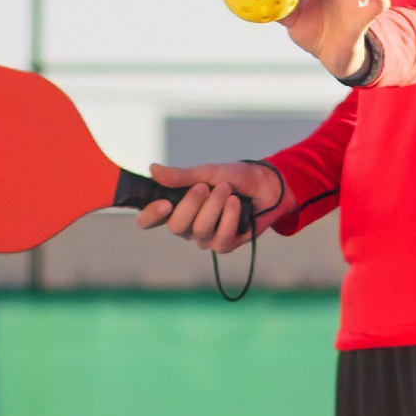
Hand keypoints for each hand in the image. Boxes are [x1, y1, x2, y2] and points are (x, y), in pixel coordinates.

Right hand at [136, 160, 280, 253]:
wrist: (267, 185)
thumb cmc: (234, 177)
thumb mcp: (207, 172)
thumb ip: (181, 176)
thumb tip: (153, 169)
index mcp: (175, 207)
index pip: (148, 220)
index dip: (150, 216)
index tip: (164, 203)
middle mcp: (186, 225)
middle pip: (176, 227)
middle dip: (191, 204)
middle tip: (205, 186)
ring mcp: (205, 237)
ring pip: (200, 230)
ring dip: (215, 206)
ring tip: (227, 189)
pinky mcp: (224, 245)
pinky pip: (221, 237)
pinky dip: (229, 217)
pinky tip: (236, 204)